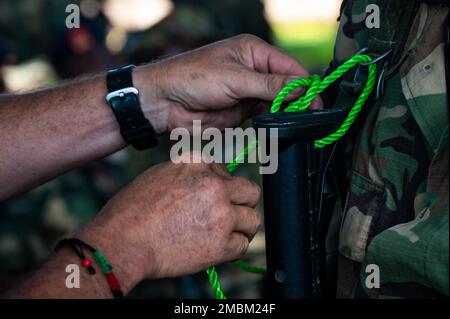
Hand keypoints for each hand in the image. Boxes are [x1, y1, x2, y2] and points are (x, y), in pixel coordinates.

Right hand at [78, 152, 260, 292]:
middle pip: (250, 191)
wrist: (122, 241)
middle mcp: (214, 184)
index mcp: (198, 163)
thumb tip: (207, 182)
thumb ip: (189, 174)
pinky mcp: (222, 243)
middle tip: (230, 216)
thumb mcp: (160, 175)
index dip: (220, 188)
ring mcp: (221, 213)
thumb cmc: (132, 211)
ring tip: (225, 235)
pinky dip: (232, 250)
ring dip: (241, 228)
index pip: (226, 172)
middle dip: (241, 204)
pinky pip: (243, 245)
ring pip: (252, 219)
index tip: (212, 200)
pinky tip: (216, 250)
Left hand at [134, 34, 322, 133]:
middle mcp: (254, 70)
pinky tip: (279, 128)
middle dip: (298, 100)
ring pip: (278, 103)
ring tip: (296, 123)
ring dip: (286, 112)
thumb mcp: (235, 78)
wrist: (164, 102)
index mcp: (253, 52)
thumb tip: (301, 89)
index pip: (289, 67)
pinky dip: (273, 122)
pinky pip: (265, 117)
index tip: (316, 102)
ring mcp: (249, 92)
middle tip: (310, 116)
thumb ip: (269, 85)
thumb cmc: (193, 78)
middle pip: (287, 85)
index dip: (305, 84)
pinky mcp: (242, 111)